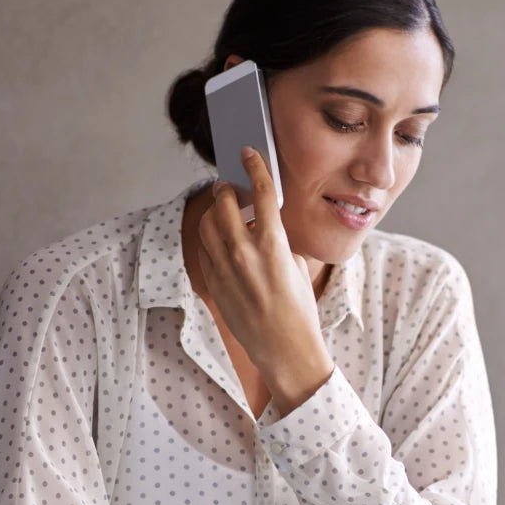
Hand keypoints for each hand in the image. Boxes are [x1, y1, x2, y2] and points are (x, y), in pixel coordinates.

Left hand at [196, 147, 333, 414]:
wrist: (285, 349)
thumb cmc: (299, 311)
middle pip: (222, 202)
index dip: (254, 166)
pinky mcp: (214, 284)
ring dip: (214, 212)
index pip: (260, 192)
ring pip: (206, 224)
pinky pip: (204, 251)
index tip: (248, 154)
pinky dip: (211, 240)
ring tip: (223, 212)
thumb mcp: (298, 267)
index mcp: (273, 245)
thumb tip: (267, 224)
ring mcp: (225, 270)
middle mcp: (244, 253)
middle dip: (226, 189)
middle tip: (230, 187)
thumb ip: (280, 240)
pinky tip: (222, 243)